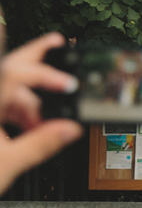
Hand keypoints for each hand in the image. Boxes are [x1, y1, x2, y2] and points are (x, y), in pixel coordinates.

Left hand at [0, 33, 83, 194]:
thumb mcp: (8, 164)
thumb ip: (40, 145)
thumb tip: (69, 129)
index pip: (13, 74)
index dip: (43, 73)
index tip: (67, 85)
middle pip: (8, 68)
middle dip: (34, 55)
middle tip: (56, 42)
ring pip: (9, 91)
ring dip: (33, 101)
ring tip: (51, 118)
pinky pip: (5, 106)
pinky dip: (22, 113)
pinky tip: (35, 126)